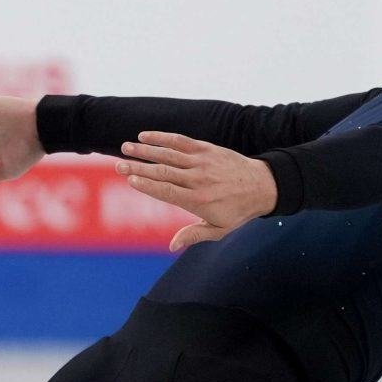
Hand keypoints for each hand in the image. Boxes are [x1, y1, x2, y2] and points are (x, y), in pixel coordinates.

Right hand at [121, 132, 277, 251]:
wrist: (263, 186)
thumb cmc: (238, 210)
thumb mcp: (219, 229)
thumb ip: (194, 236)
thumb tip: (171, 245)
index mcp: (198, 200)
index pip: (167, 191)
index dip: (147, 185)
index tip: (129, 180)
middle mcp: (198, 179)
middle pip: (163, 171)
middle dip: (138, 167)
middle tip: (118, 165)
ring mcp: (202, 162)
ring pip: (168, 154)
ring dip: (145, 150)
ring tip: (125, 147)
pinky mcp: (206, 149)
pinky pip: (181, 141)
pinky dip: (162, 137)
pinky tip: (145, 136)